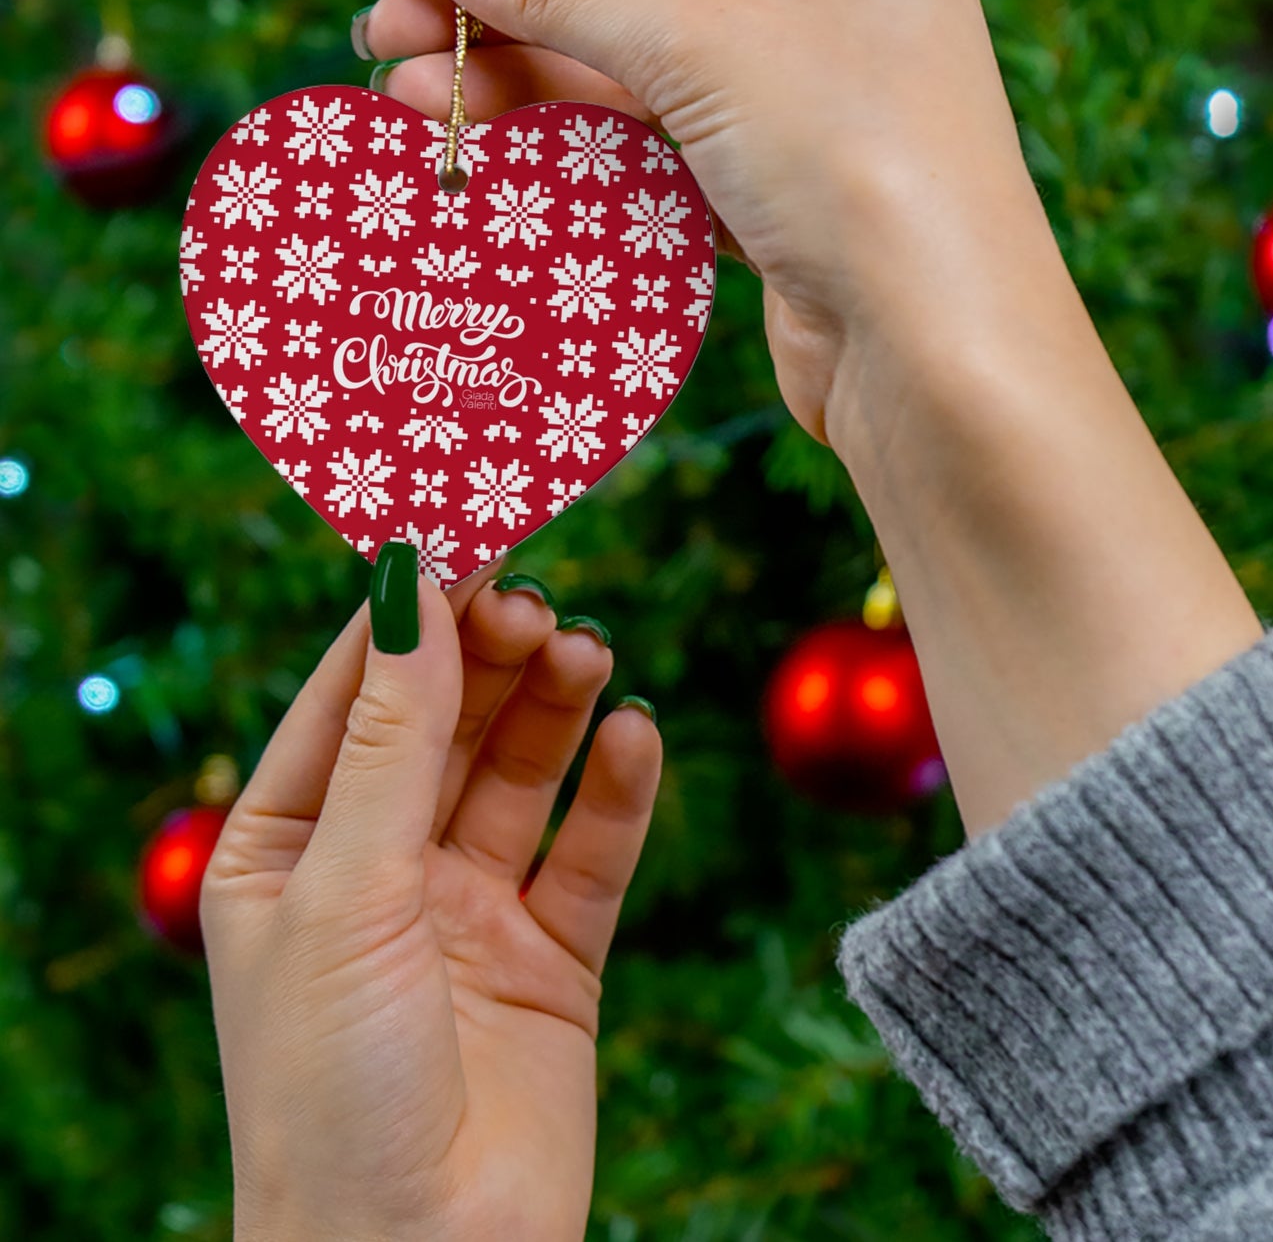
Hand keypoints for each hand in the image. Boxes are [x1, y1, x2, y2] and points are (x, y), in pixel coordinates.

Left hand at [201, 557, 661, 1241]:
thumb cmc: (332, 1088)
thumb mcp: (347, 889)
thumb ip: (392, 736)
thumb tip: (409, 581)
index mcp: (288, 848)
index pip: (352, 695)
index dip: (408, 614)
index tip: (465, 533)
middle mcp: (379, 868)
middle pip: (446, 722)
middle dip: (489, 657)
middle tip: (537, 603)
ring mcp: (469, 910)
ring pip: (521, 773)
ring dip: (555, 707)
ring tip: (587, 653)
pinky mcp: (553, 956)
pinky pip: (591, 852)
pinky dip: (617, 791)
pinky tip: (635, 737)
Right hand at [359, 0, 1055, 452]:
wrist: (936, 358)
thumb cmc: (856, 165)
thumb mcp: (704, 49)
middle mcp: (833, 1)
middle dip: (508, 14)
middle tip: (385, 38)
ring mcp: (806, 103)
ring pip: (638, 77)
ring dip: (526, 88)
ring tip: (410, 104)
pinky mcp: (779, 194)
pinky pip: (659, 151)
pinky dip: (580, 153)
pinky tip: (496, 156)